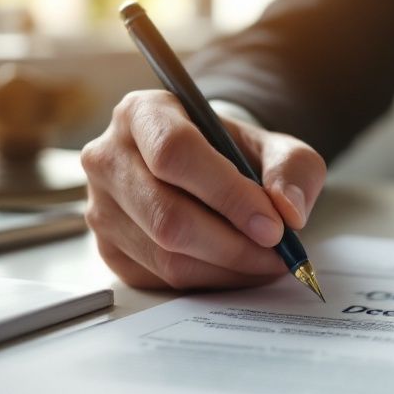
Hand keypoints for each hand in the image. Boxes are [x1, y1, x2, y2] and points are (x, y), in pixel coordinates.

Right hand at [82, 90, 325, 289]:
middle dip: (234, 244)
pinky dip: (211, 280)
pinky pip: (162, 279)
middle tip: (278, 252)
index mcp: (143, 113)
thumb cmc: (238, 155)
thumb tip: (288, 211)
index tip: (274, 226)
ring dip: (228, 267)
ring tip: (266, 261)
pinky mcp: (108, 250)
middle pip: (168, 215)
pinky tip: (237, 267)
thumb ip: (292, 170)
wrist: (210, 172)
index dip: (228, 194)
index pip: (175, 153)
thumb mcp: (278, 148)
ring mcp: (101, 207)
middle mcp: (109, 158)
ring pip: (166, 255)